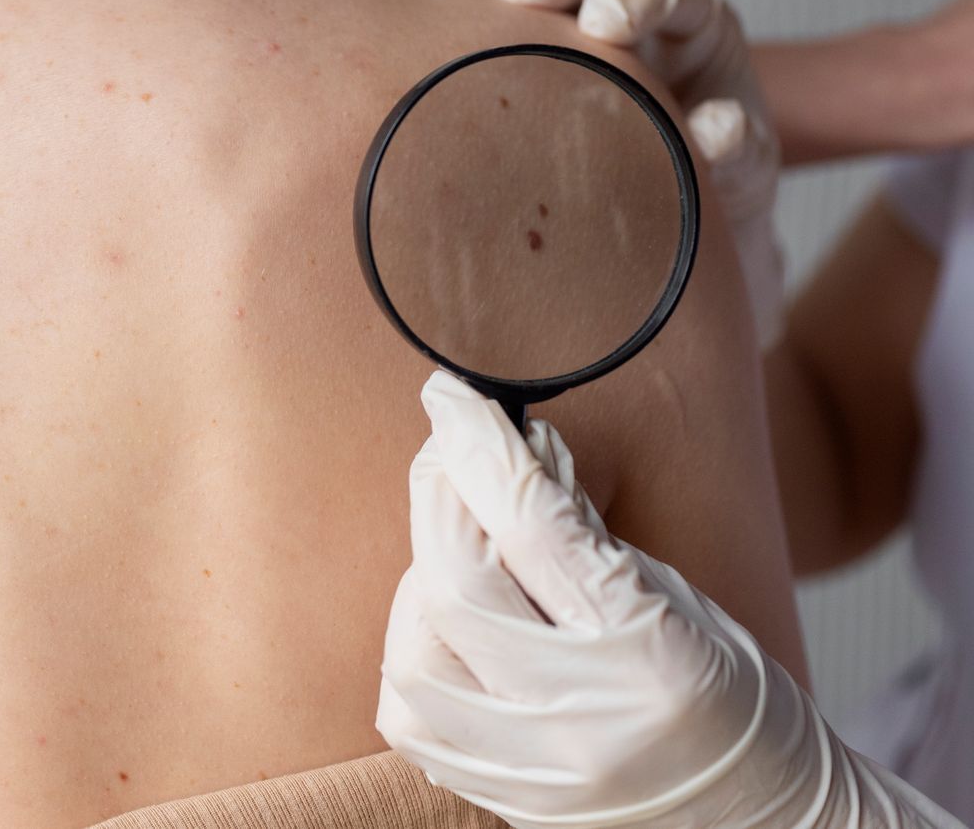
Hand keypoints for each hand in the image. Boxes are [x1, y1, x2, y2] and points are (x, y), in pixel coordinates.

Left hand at [376, 370, 961, 828]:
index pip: (537, 529)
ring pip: (415, 656)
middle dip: (439, 500)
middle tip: (451, 459)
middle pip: (456, 586)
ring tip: (459, 551)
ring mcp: (539, 773)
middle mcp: (586, 722)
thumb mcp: (685, 602)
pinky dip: (412, 656)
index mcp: (652, 657)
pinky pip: (411, 722)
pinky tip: (443, 624)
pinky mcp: (506, 800)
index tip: (450, 395)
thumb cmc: (740, 702)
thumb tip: (510, 453)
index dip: (482, 449)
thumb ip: (587, 539)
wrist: (769, 826)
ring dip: (421, 581)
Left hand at [467, 0, 785, 350]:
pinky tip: (710, 136)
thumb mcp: (525, 125)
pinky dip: (727, 130)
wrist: (653, 235)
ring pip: (694, 4)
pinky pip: (741, 128)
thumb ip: (484, 100)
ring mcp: (707, 66)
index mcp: (594, 7)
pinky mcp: (742, 134)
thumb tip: (387, 108)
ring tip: (608, 22)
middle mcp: (654, 19)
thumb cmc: (568, 158)